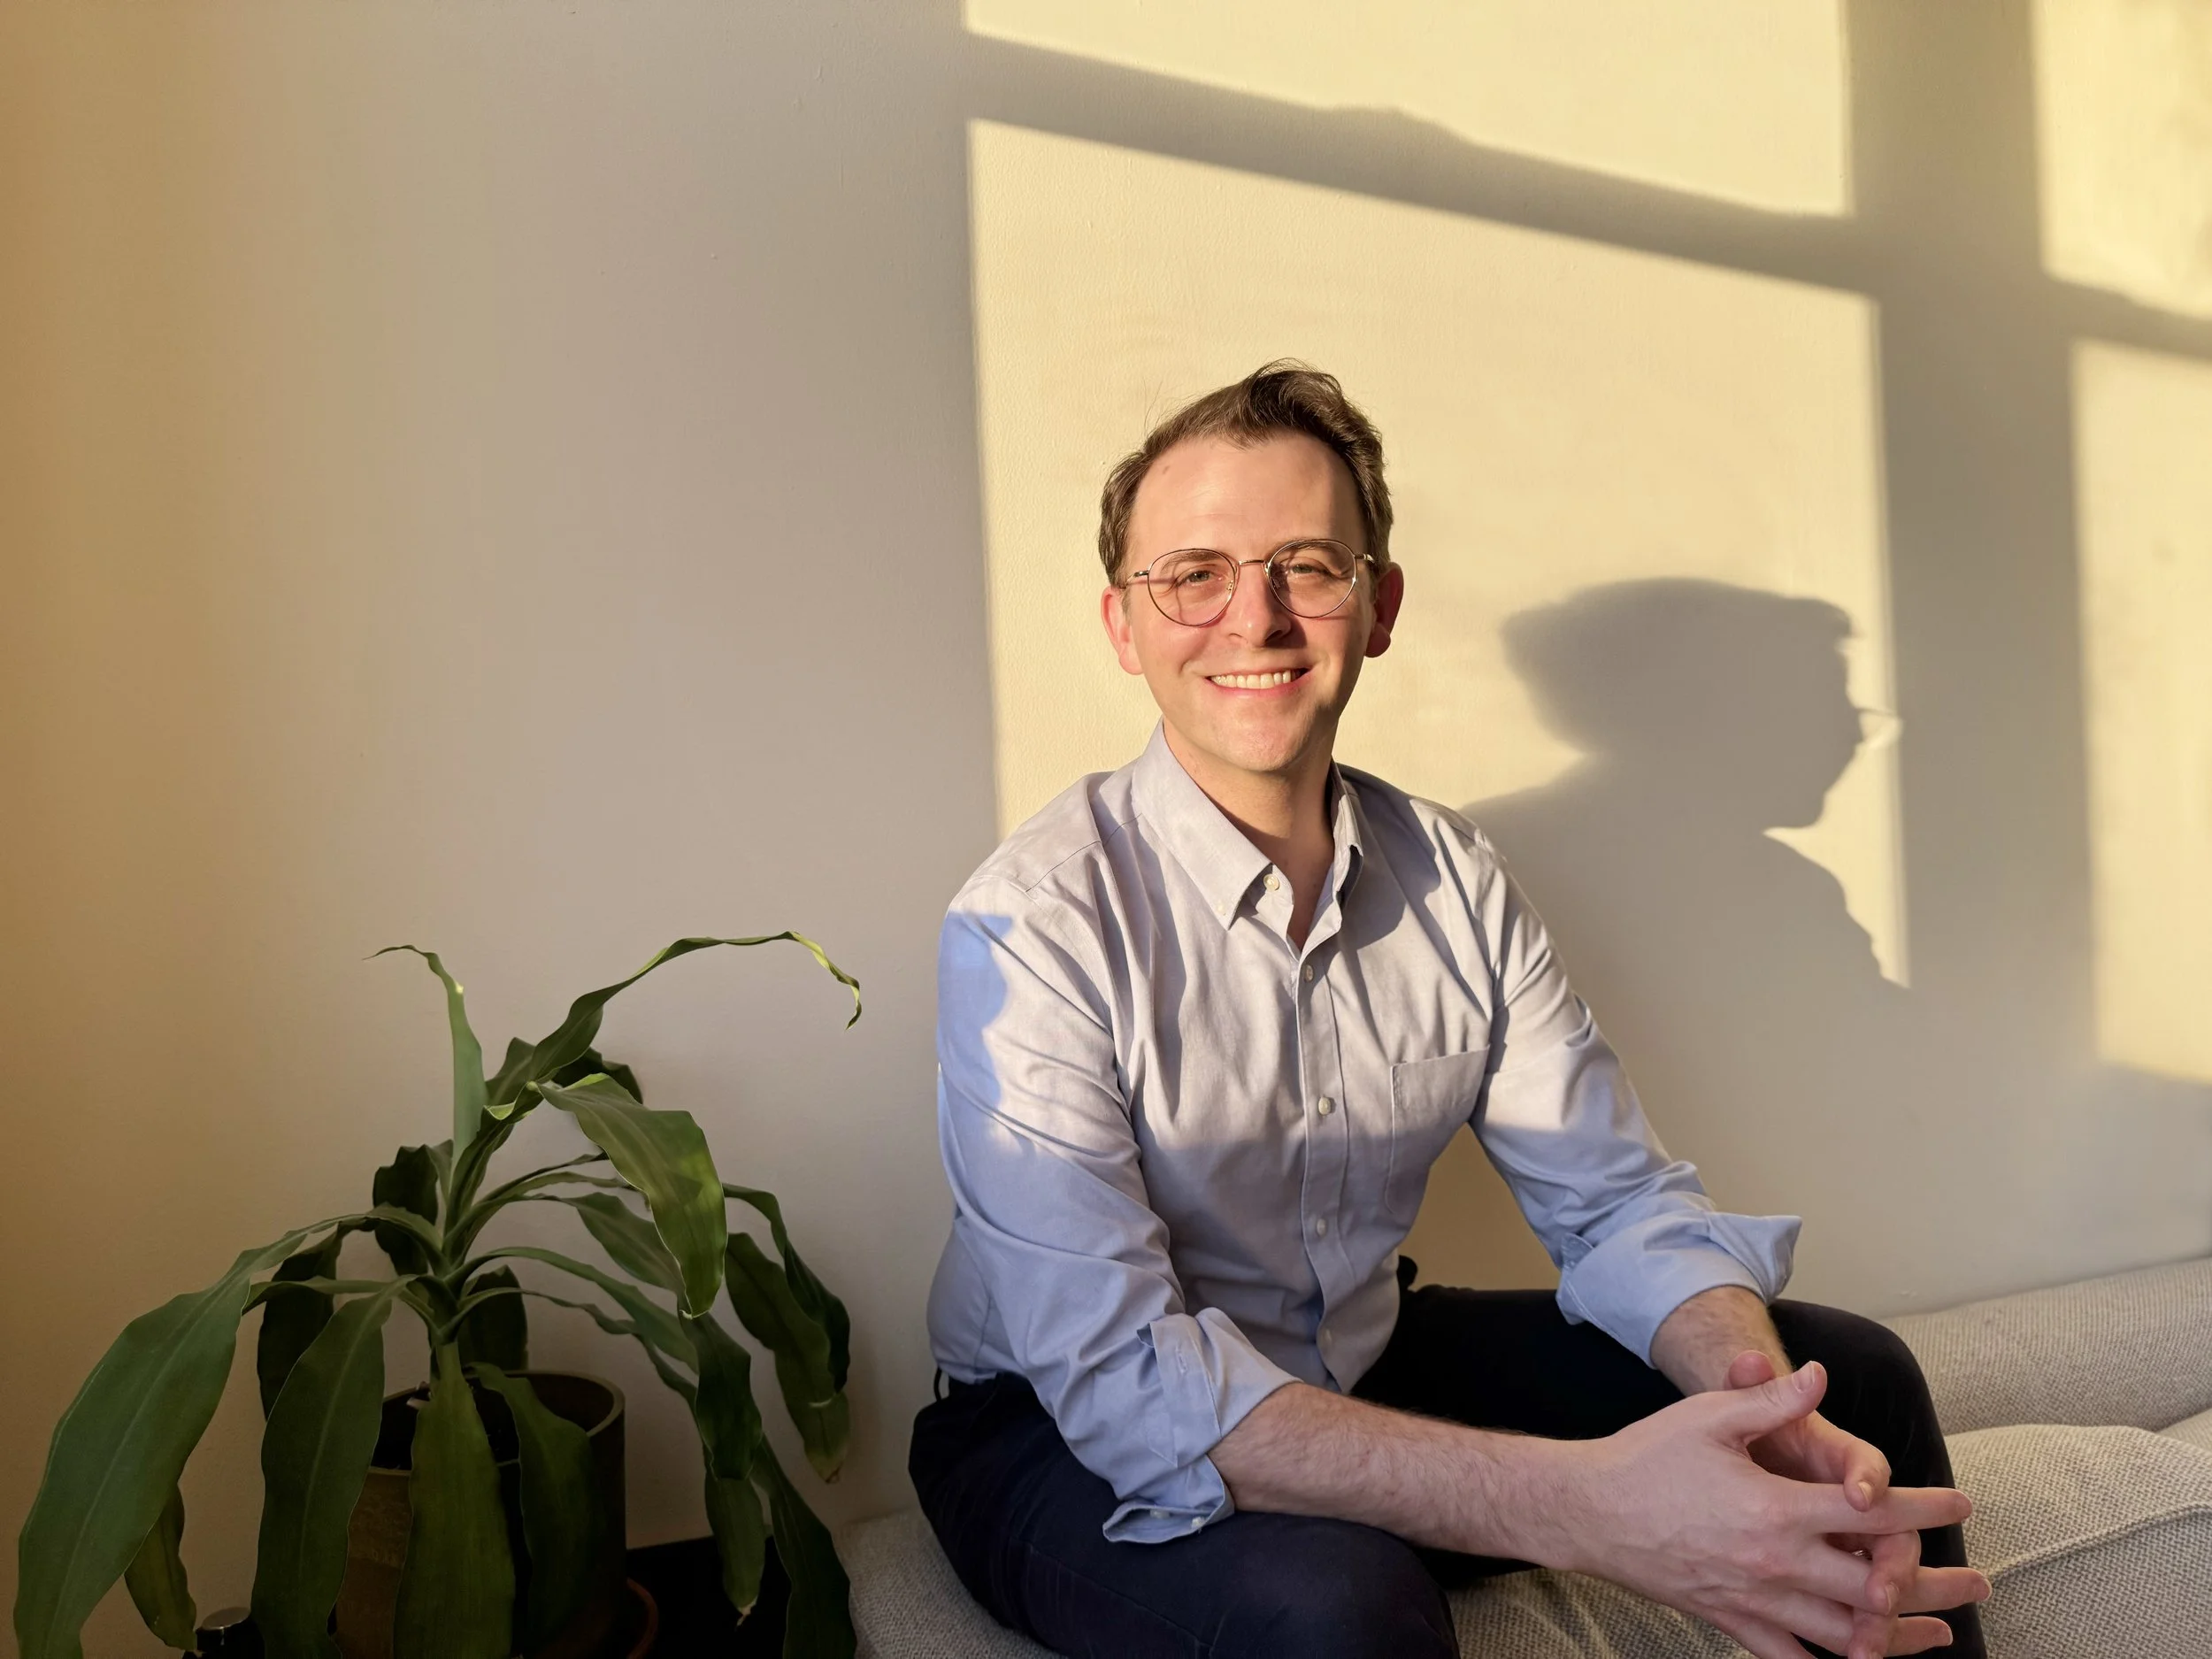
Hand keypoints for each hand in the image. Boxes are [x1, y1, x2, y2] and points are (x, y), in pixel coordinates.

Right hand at [1558, 1362, 1973, 1658]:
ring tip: (1942, 1634)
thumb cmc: (1650, 1457)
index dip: (1924, 1505)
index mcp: (1778, 1507)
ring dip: (1902, 1635)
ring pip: (1848, 1634)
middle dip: (1935, 1584)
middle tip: (1978, 1582)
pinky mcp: (1733, 1624)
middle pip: (1877, 1585)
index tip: (1960, 1502)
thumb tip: (1821, 1376)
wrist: (1591, 1511)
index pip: (1872, 1511)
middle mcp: (1777, 1562)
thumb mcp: (1711, 1418)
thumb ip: (1774, 1400)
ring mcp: (1757, 1601)